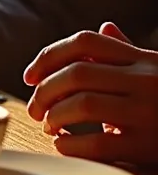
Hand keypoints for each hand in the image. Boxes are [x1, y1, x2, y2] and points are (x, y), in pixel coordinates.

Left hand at [24, 22, 157, 162]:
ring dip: (53, 117)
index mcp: (144, 59)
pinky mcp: (148, 145)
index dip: (48, 55)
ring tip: (50, 126)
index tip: (29, 76)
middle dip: (44, 91)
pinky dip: (69, 145)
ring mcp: (148, 112)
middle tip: (34, 108)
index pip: (85, 42)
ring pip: (81, 106)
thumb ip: (128, 53)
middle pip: (75, 74)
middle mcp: (146, 80)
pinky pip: (96, 144)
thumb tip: (104, 29)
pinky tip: (66, 145)